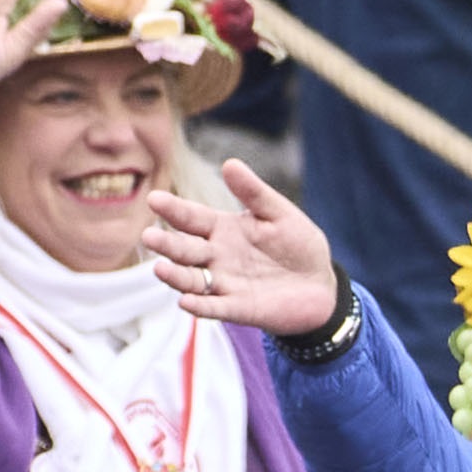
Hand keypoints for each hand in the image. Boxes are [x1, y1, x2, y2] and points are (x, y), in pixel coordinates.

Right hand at [148, 159, 342, 339]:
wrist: (322, 285)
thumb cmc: (299, 245)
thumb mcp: (280, 214)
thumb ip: (254, 193)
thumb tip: (230, 163)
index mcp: (222, 228)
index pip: (191, 217)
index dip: (173, 209)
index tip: (154, 199)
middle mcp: (216, 256)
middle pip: (185, 249)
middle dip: (166, 244)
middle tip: (149, 237)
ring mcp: (225, 283)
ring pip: (192, 280)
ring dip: (176, 276)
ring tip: (160, 269)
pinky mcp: (239, 308)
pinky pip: (215, 307)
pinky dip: (200, 306)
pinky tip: (186, 302)